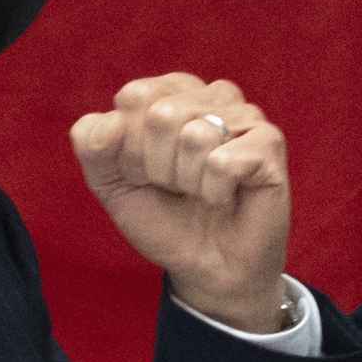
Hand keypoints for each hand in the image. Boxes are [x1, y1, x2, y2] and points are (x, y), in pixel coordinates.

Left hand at [70, 73, 290, 332]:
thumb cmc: (165, 219)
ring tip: (200, 192)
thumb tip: (113, 122)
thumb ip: (92, 147)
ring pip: (194, 136)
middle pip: (162, 115)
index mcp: (173, 92)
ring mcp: (245, 116)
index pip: (134, 97)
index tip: (146, 173)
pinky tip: (225, 197)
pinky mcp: (269, 144)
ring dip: (187, 181)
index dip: (129, 147)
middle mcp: (211, 95)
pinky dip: (214, 192)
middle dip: (157, 166)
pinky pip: (223, 162)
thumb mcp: (112, 184)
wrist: (207, 269)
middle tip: (176, 187)